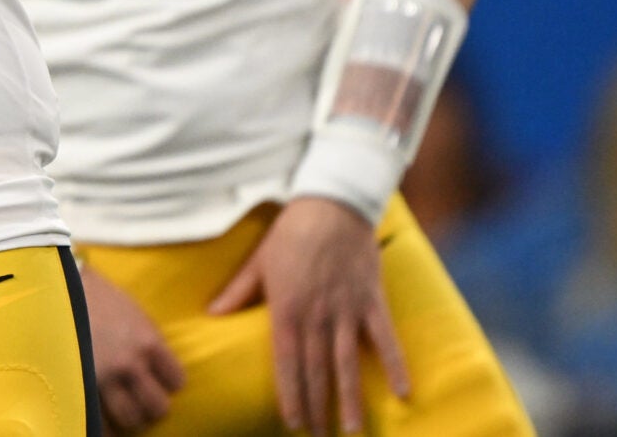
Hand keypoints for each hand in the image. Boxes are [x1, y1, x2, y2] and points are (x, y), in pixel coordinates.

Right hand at [81, 262, 185, 432]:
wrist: (52, 287)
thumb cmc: (92, 293)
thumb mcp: (130, 310)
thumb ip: (147, 338)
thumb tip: (157, 364)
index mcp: (147, 341)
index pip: (176, 380)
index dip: (168, 382)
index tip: (159, 380)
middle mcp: (129, 363)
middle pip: (157, 407)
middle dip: (150, 405)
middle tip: (140, 398)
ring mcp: (102, 378)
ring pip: (129, 419)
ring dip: (127, 415)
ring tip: (118, 407)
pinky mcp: (77, 385)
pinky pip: (98, 420)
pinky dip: (103, 422)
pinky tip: (100, 413)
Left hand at [208, 197, 409, 435]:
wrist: (331, 203)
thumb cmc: (291, 232)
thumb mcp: (259, 261)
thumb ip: (239, 292)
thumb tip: (213, 314)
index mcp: (287, 307)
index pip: (286, 361)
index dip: (290, 394)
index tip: (292, 423)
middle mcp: (317, 314)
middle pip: (316, 369)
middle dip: (317, 407)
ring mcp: (347, 309)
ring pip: (348, 363)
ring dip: (350, 399)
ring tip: (352, 430)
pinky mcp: (372, 300)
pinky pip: (385, 339)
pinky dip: (395, 365)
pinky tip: (403, 393)